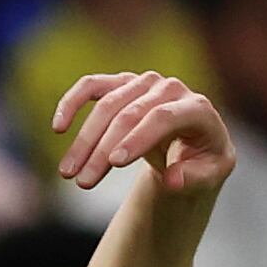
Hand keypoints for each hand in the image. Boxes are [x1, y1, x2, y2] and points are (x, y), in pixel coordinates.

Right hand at [52, 71, 234, 198]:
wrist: (192, 141)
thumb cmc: (201, 160)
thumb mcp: (209, 176)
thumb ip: (194, 178)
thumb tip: (172, 180)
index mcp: (197, 108)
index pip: (163, 118)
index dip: (137, 138)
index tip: (114, 163)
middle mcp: (170, 89)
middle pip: (129, 115)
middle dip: (102, 150)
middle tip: (83, 182)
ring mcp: (144, 83)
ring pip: (107, 105)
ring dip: (84, 140)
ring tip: (68, 173)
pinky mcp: (122, 84)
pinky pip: (92, 86)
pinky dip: (72, 103)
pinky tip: (58, 127)